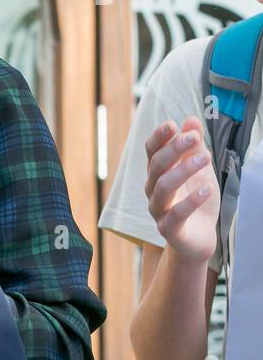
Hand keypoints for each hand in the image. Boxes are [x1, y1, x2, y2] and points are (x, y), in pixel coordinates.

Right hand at [144, 117, 219, 263]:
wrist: (198, 239)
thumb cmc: (195, 202)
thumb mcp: (199, 171)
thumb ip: (193, 148)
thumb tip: (191, 120)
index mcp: (158, 174)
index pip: (151, 152)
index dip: (159, 137)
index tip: (172, 124)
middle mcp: (153, 190)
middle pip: (156, 166)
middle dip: (174, 150)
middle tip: (193, 138)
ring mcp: (158, 210)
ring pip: (163, 188)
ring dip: (183, 170)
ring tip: (206, 158)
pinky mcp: (169, 230)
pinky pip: (175, 215)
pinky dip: (191, 201)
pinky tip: (208, 189)